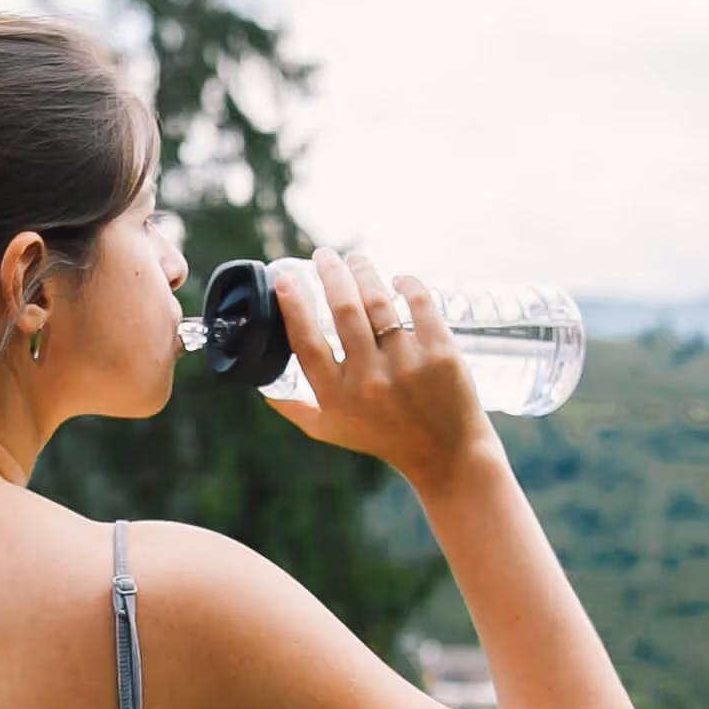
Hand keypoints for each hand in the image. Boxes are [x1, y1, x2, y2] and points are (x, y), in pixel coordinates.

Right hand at [257, 244, 499, 490]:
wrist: (444, 454)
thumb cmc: (382, 438)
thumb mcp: (331, 430)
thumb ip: (296, 410)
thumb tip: (264, 389)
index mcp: (337, 397)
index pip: (306, 343)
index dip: (292, 306)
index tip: (285, 278)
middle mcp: (369, 380)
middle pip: (344, 310)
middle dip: (331, 272)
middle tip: (325, 255)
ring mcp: (406, 365)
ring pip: (379, 301)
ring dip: (364, 272)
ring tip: (355, 260)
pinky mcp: (440, 354)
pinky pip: (420, 304)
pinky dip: (408, 284)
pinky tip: (398, 279)